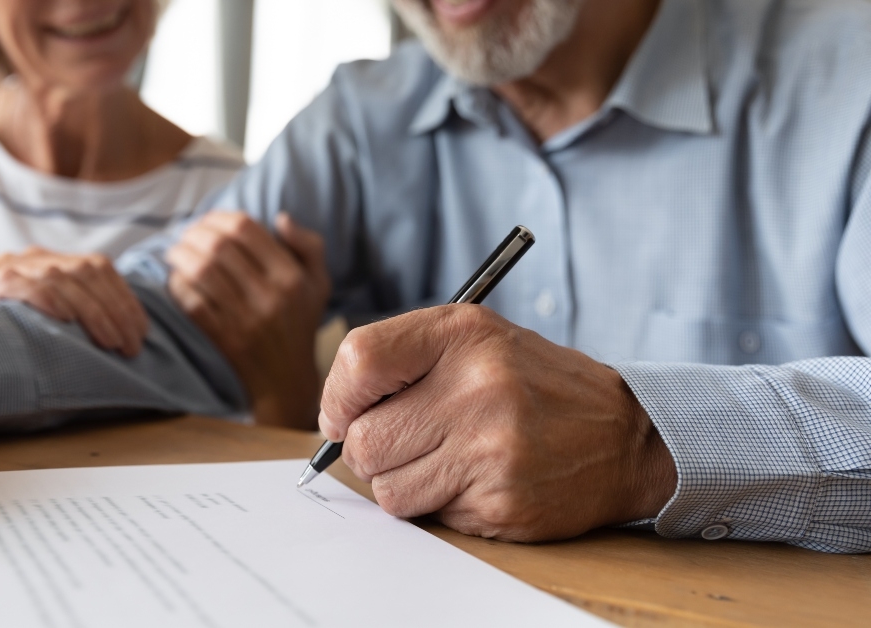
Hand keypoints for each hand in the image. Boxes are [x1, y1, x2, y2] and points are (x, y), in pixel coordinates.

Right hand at [0, 247, 148, 356]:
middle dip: (117, 311)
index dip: (125, 299)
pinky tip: (67, 320)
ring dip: (94, 313)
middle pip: (88, 272)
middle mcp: (31, 258)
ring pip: (64, 278)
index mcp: (48, 262)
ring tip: (112, 343)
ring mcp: (9, 266)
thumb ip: (71, 315)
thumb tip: (123, 339)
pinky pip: (27, 285)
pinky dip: (51, 301)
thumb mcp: (38, 318)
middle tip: (132, 346)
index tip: (141, 331)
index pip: (99, 267)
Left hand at [167, 212, 329, 429]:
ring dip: (180, 255)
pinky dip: (178, 285)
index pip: (246, 229)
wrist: (287, 380)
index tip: (208, 220)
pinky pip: (192, 302)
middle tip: (185, 234)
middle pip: (219, 246)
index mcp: (291, 276)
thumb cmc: (300, 323)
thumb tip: (280, 217)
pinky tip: (176, 278)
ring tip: (174, 252)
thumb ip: (308, 246)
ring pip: (201, 271)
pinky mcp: (225, 338)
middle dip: (194, 233)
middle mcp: (270, 296)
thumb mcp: (319, 283)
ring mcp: (245, 319)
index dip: (219, 217)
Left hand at [319, 305, 676, 541]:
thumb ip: (401, 360)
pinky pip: (427, 515)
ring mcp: (491, 448)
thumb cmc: (533, 385)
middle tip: (401, 443)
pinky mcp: (501, 500)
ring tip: (443, 460)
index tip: (344, 414)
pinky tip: (475, 480)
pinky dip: (439, 505)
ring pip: (386, 487)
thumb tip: (333, 416)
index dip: (338, 397)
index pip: (359, 361)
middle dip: (368, 450)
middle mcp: (478, 387)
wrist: (625, 435)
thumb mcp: (474, 340)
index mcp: (463, 335)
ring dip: (402, 483)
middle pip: (363, 439)